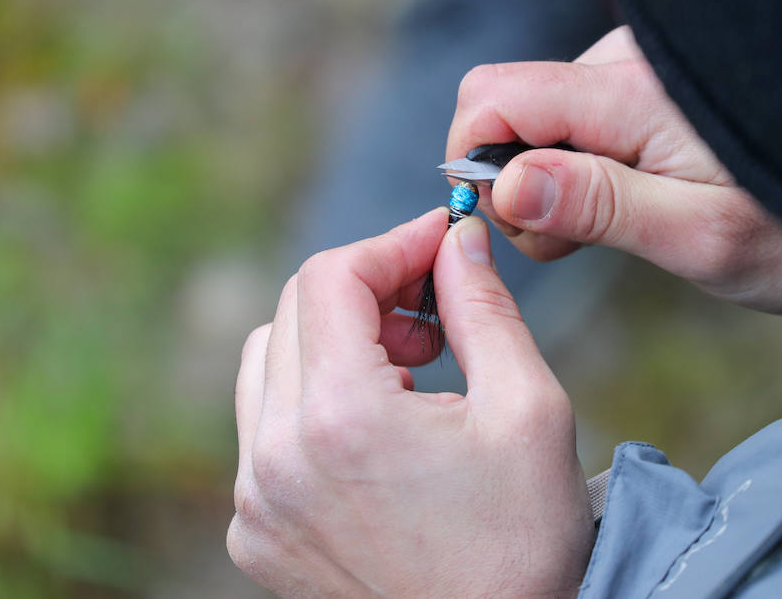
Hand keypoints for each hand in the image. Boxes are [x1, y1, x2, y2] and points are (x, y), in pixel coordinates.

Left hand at [227, 211, 594, 597]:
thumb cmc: (526, 542)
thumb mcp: (527, 409)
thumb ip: (483, 306)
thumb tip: (458, 238)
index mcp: (339, 418)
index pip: (331, 276)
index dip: (390, 245)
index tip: (439, 244)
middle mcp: (274, 457)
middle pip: (294, 311)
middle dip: (367, 289)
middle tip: (434, 314)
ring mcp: (254, 502)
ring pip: (267, 363)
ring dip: (332, 342)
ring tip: (409, 374)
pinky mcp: (255, 535)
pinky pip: (261, 430)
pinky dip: (310, 403)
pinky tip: (379, 433)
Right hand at [446, 26, 781, 313]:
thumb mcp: (700, 240)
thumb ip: (599, 207)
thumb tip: (505, 185)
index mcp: (634, 93)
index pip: (496, 95)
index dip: (473, 157)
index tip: (503, 222)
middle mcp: (630, 57)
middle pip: (514, 104)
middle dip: (520, 179)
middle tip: (577, 242)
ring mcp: (641, 60)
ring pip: (546, 111)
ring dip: (560, 174)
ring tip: (632, 219)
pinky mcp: (652, 74)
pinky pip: (583, 110)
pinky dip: (590, 159)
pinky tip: (645, 191)